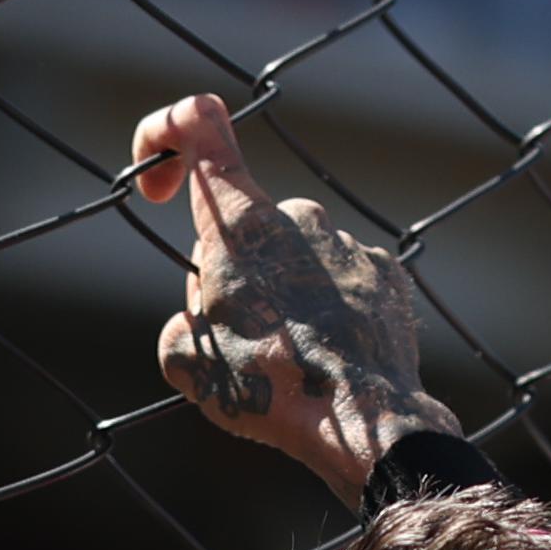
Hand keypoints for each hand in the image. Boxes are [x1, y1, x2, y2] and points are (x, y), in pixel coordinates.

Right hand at [134, 93, 442, 499]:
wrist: (363, 424)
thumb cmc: (268, 390)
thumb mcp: (186, 360)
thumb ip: (183, 319)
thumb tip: (204, 314)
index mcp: (239, 222)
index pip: (198, 124)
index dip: (165, 132)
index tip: (163, 183)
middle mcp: (296, 214)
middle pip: (243, 228)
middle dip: (233, 270)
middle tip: (240, 335)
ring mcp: (347, 242)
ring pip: (295, 257)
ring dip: (284, 294)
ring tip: (293, 357)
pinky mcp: (387, 272)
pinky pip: (342, 280)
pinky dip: (330, 309)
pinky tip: (332, 355)